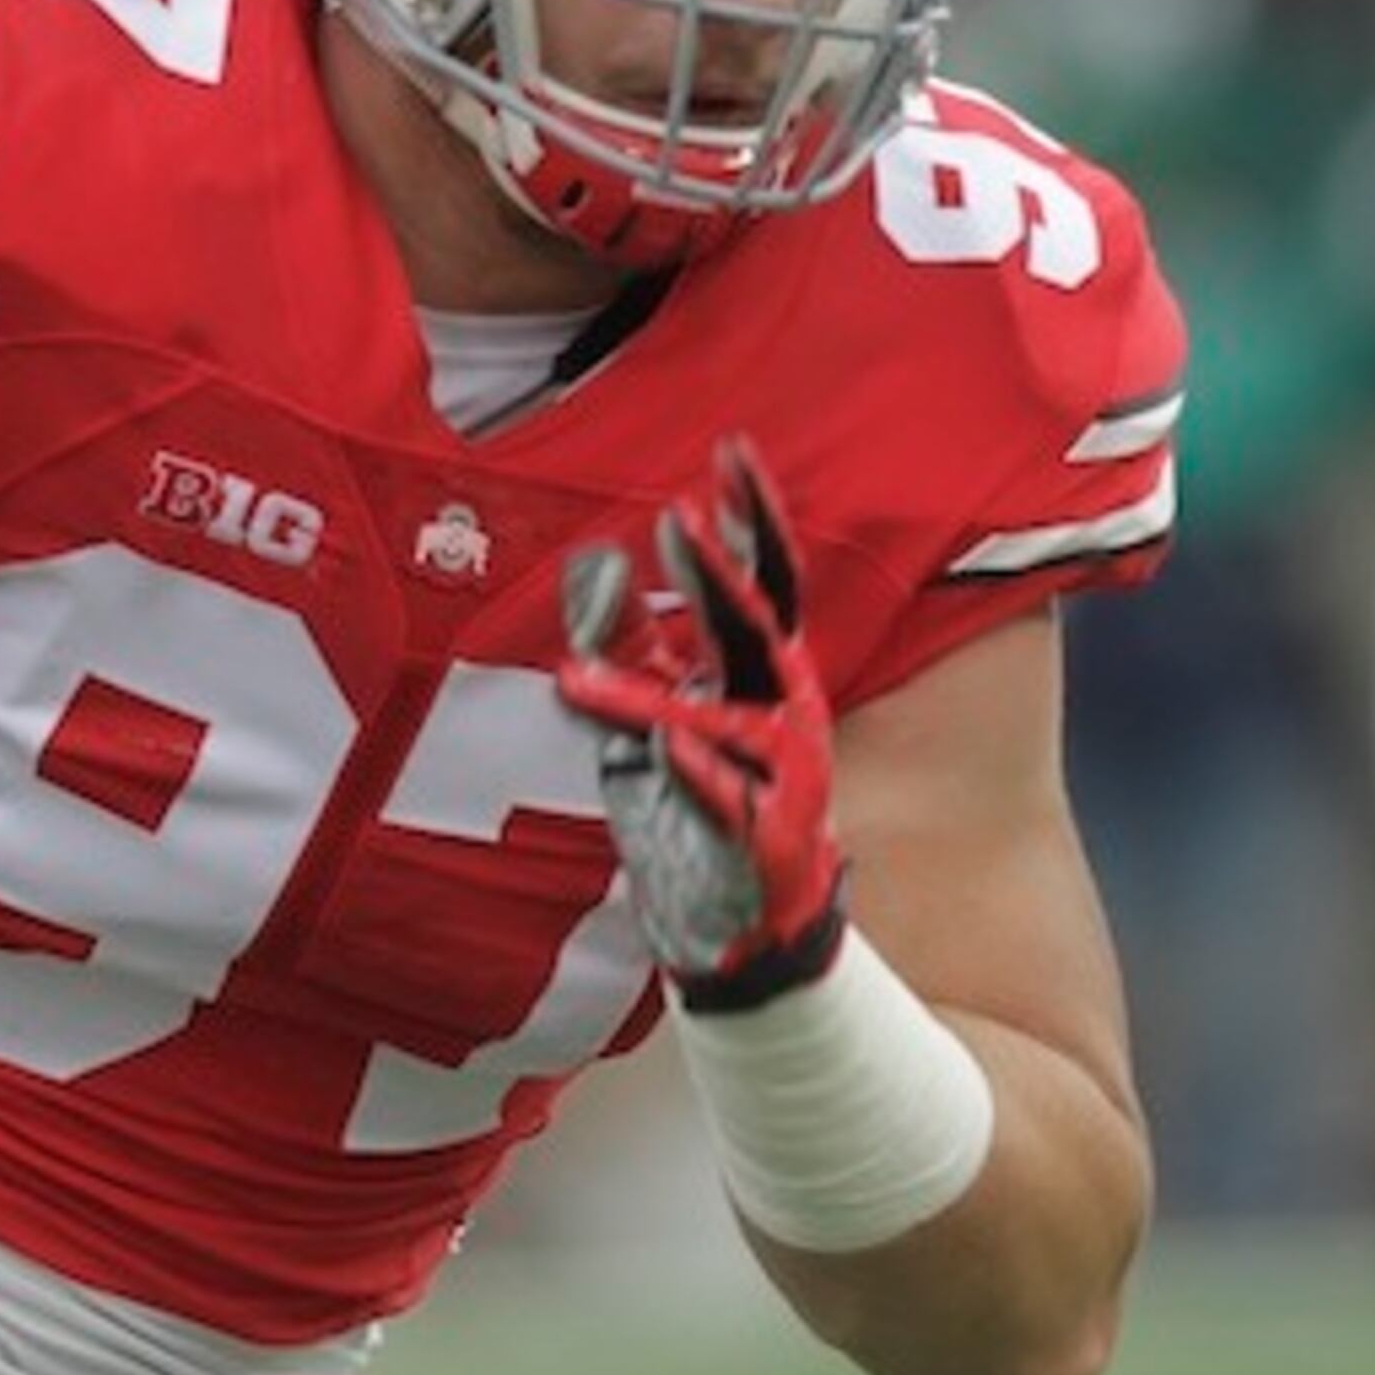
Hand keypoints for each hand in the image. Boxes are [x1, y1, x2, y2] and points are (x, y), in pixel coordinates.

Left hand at [558, 435, 847, 1011]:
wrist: (743, 924)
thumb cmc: (700, 805)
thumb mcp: (653, 712)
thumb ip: (633, 644)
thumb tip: (598, 564)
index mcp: (765, 672)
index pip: (770, 577)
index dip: (755, 514)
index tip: (731, 450)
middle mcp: (784, 710)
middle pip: (762, 626)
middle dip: (723, 572)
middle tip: (683, 516)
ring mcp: (783, 772)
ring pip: (725, 714)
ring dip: (655, 687)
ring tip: (590, 670)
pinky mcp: (767, 836)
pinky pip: (729, 796)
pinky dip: (700, 769)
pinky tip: (669, 741)